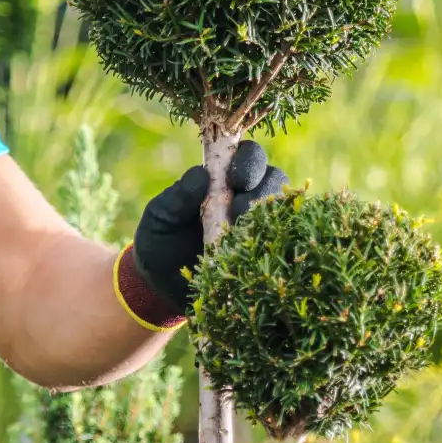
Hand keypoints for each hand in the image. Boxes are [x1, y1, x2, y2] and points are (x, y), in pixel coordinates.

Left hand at [123, 142, 289, 322]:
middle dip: (260, 185)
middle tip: (238, 204)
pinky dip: (271, 240)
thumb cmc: (160, 241)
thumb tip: (201, 173)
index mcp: (221, 180)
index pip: (247, 157)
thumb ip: (178, 196)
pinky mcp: (263, 253)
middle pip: (273, 178)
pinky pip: (281, 241)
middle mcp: (245, 198)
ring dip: (264, 213)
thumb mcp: (160, 217)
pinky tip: (250, 248)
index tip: (234, 177)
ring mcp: (257, 226)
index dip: (248, 161)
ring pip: (280, 208)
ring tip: (238, 228)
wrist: (160, 285)